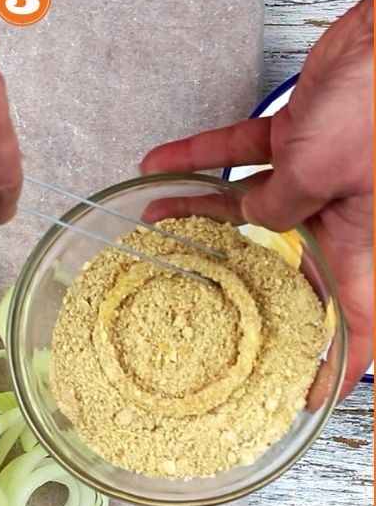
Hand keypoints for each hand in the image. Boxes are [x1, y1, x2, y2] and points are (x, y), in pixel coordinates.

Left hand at [140, 0, 373, 393]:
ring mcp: (321, 172)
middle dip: (243, 283)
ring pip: (253, 202)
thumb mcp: (318, 175)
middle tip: (199, 306)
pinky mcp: (304, 134)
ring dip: (199, 208)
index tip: (307, 397)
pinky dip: (200, 156)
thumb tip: (255, 218)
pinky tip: (159, 162)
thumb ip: (278, 207)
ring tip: (153, 219)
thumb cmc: (375, 108)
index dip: (339, 367)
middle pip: (294, 265)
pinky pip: (244, 153)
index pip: (361, 323)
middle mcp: (343, 214)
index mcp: (365, 241)